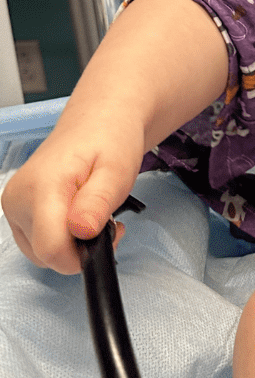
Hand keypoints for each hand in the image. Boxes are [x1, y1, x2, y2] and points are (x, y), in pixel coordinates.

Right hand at [1, 115, 144, 274]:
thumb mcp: (116, 171)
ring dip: (72, 245)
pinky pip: (38, 241)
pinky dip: (61, 238)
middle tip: (107, 223)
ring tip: (93, 216)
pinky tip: (79, 218)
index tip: (107, 236)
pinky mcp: (17, 210)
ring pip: (41, 253)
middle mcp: (19, 199)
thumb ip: (98, 202)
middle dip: (80, 250)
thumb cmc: (110, 141)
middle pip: (46, 255)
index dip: (82, 255)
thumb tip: (82, 231)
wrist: (98, 122)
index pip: (51, 249)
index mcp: (42, 187)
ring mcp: (14, 205)